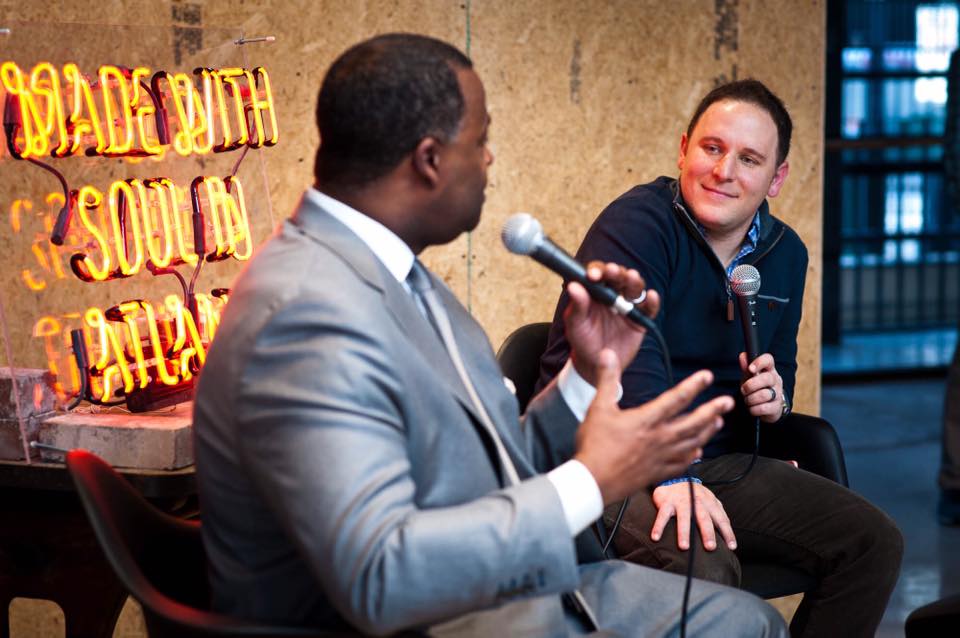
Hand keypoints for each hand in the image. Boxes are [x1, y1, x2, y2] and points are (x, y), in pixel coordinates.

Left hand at [564, 261, 659, 385]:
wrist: (595, 364)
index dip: (597, 270)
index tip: (593, 275)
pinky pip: (649, 308)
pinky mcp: (640, 319)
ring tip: (631, 278)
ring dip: (634, 281)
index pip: (599, 274)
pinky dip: (652, 301)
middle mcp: (613, 294)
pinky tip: (651, 297)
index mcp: (595, 291)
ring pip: (635, 288)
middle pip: (619, 276)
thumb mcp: (575, 324)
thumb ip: (577, 306)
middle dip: (616, 272)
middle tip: (612, 272)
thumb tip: (573, 286)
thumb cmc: (582, 340)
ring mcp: (628, 305)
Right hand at [573, 350, 733, 503]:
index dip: (693, 386)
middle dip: (712, 410)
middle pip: (693, 422)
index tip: (707, 376)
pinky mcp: (657, 472)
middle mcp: (659, 438)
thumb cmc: (595, 445)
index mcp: (646, 420)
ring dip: (707, 431)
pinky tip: (698, 452)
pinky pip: (681, 463)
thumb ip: (607, 379)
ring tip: (718, 422)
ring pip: (692, 442)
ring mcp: (660, 457)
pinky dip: (692, 456)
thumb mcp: (598, 407)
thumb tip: (608, 354)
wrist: (592, 481)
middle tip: (728, 402)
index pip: (675, 399)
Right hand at [651, 482, 736, 550]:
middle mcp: (696, 502)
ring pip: (683, 517)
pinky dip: (658, 526)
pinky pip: (662, 515)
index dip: (727, 532)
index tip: (731, 546)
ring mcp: (681, 501)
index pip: (721, 519)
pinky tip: (656, 537)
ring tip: (684, 547)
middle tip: (710, 547)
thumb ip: (718, 513)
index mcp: (709, 503)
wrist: (675, 477)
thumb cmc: (695, 495)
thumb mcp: (709, 500)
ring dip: (684, 532)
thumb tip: (729, 531)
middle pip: (703, 518)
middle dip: (707, 533)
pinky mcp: (666, 502)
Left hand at [739, 352, 783, 423]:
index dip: (759, 362)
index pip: (768, 360)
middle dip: (750, 385)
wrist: (766, 407)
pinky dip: (753, 409)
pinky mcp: (776, 407)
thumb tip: (743, 355)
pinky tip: (752, 408)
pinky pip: (763, 408)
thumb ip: (746, 367)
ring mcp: (778, 394)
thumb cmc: (756, 388)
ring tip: (747, 400)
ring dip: (750, 399)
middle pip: (766, 378)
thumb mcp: (749, 376)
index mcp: (769, 370)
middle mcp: (775, 380)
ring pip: (764, 394)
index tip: (750, 369)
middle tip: (743, 390)